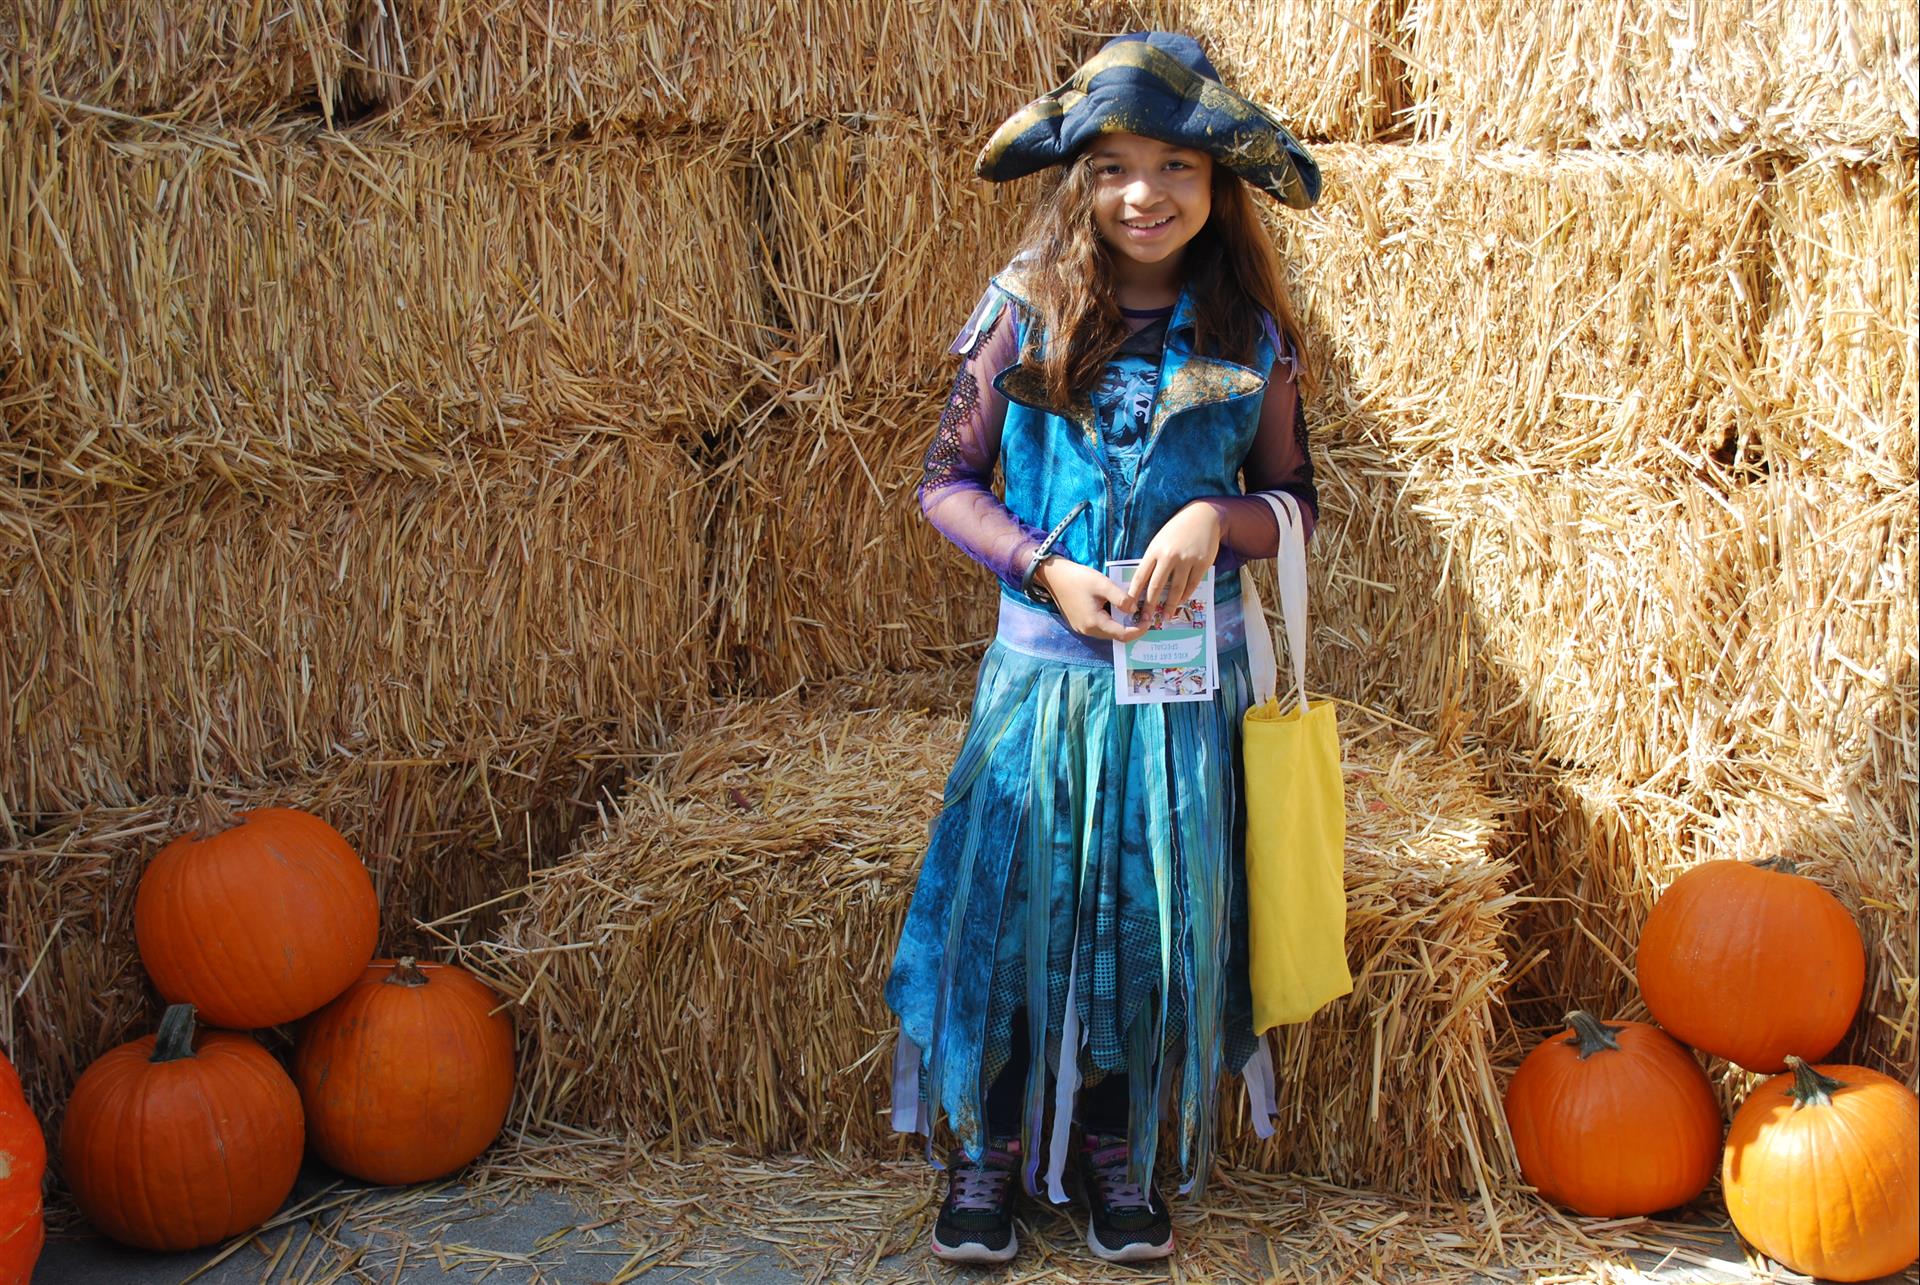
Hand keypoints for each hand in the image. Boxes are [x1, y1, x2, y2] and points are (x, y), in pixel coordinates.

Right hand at [1032, 557, 1146, 641]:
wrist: (1054, 576)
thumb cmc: (1078, 578)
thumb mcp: (1102, 584)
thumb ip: (1121, 598)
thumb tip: (1135, 610)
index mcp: (1094, 623)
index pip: (1123, 635)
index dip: (1139, 630)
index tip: (1149, 620)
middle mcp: (1088, 631)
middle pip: (1116, 635)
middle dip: (1131, 627)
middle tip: (1143, 614)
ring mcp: (1082, 628)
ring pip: (1108, 631)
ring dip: (1121, 624)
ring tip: (1131, 610)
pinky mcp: (1079, 623)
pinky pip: (1099, 626)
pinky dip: (1111, 621)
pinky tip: (1115, 609)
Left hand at [1133, 503, 1222, 626]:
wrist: (1204, 516)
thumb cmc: (1177, 530)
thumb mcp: (1160, 540)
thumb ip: (1153, 560)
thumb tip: (1145, 584)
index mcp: (1154, 550)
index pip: (1140, 576)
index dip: (1134, 594)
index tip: (1129, 607)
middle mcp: (1169, 556)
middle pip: (1156, 586)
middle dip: (1150, 605)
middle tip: (1146, 619)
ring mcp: (1186, 560)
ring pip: (1176, 589)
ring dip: (1170, 605)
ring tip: (1166, 615)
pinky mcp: (1202, 563)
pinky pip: (1192, 584)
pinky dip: (1186, 595)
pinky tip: (1181, 601)